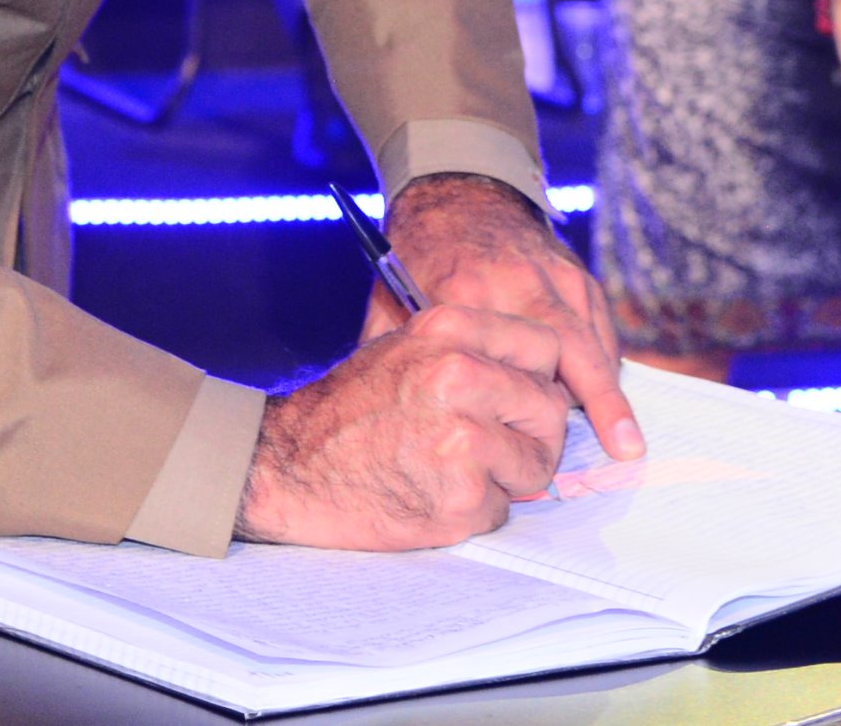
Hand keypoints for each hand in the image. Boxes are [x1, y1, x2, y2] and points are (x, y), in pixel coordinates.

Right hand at [237, 307, 574, 548]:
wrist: (290, 467)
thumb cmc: (351, 410)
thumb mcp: (406, 348)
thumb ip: (472, 350)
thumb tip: (543, 372)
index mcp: (448, 329)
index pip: (545, 347)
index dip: (536, 377)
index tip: (519, 397)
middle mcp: (459, 376)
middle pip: (550, 408)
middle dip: (531, 434)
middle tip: (490, 446)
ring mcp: (463, 439)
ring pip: (537, 464)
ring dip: (506, 478)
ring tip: (455, 470)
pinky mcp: (461, 496)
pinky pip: (503, 509)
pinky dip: (475, 510)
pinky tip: (432, 494)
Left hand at [376, 173, 641, 461]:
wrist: (456, 193)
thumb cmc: (420, 258)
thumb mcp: (390, 302)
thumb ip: (390, 355)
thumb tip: (385, 420)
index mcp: (464, 294)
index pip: (502, 363)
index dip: (520, 410)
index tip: (537, 449)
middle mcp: (517, 283)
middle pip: (570, 351)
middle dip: (601, 401)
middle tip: (624, 449)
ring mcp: (554, 276)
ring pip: (593, 342)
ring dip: (607, 390)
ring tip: (624, 441)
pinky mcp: (577, 275)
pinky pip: (601, 329)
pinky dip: (606, 364)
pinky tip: (605, 400)